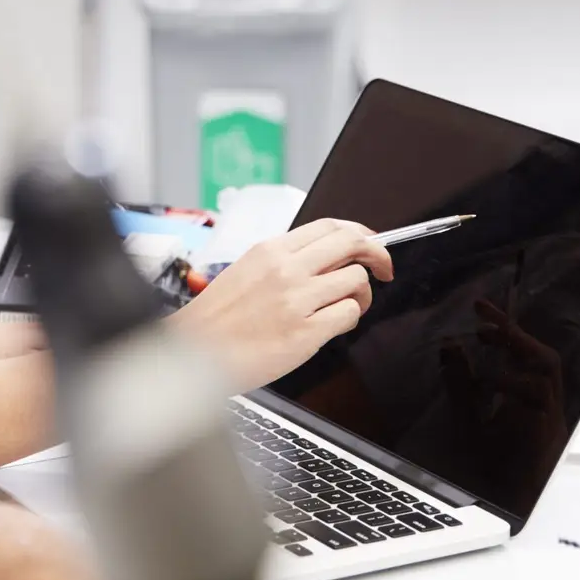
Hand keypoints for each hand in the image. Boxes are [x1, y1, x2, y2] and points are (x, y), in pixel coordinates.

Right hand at [173, 219, 392, 389]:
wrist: (196, 352)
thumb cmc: (217, 318)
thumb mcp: (245, 271)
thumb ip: (283, 261)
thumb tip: (325, 257)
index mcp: (271, 250)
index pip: (330, 226)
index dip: (360, 233)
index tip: (370, 243)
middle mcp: (286, 269)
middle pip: (352, 243)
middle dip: (377, 254)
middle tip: (383, 268)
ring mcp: (297, 300)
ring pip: (356, 280)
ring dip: (362, 294)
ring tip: (349, 306)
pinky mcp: (305, 332)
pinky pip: (348, 315)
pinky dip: (349, 319)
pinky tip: (333, 325)